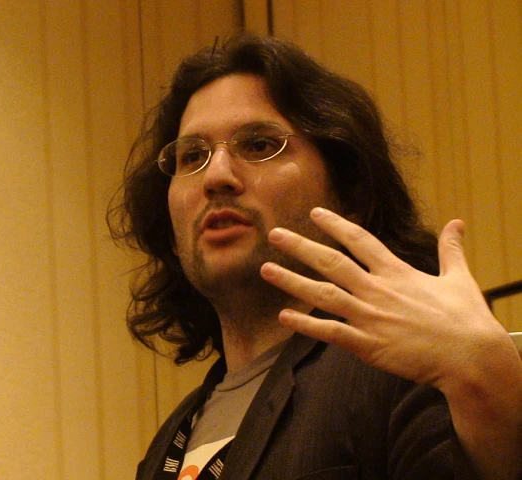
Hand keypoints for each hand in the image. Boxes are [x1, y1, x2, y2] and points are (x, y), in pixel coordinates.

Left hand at [259, 207, 521, 478]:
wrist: (471, 358)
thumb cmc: (468, 319)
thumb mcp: (460, 278)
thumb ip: (451, 250)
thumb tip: (457, 223)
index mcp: (397, 272)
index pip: (360, 241)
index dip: (336, 225)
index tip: (315, 212)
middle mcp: (377, 290)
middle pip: (331, 262)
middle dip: (300, 246)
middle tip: (274, 234)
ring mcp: (370, 317)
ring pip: (322, 294)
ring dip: (291, 281)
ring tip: (266, 269)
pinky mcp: (368, 344)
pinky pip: (330, 331)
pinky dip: (306, 325)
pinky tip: (284, 317)